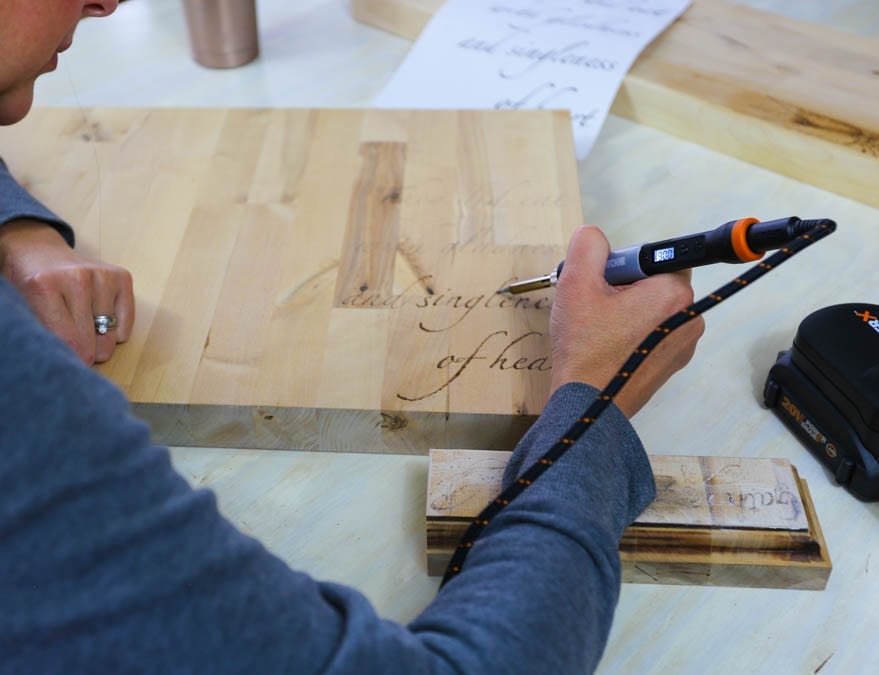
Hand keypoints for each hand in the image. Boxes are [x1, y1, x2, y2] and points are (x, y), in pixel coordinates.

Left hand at [0, 220, 133, 364]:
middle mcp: (77, 278)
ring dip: (101, 343)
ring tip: (88, 336)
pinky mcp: (121, 277)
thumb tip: (73, 362)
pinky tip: (102, 324)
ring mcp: (102, 276)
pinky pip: (126, 322)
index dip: (71, 359)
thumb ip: (46, 335)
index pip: (67, 340)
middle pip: (90, 339)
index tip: (72, 365)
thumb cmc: (31, 287)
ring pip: (110, 333)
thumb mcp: (25, 309)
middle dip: (86, 354)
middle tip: (80, 354)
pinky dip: (117, 331)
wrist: (41, 253)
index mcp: (45, 286)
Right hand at [549, 225, 704, 417]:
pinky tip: (606, 347)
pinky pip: (653, 334)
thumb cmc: (585, 348)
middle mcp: (690, 318)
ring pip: (652, 309)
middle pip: (654, 282)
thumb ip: (588, 246)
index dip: (625, 265)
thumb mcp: (576, 283)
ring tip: (597, 330)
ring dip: (626, 311)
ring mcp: (683, 345)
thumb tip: (594, 237)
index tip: (606, 282)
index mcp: (674, 293)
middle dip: (624, 287)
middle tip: (595, 306)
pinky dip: (631, 334)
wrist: (587, 407)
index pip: (658, 256)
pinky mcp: (670, 365)